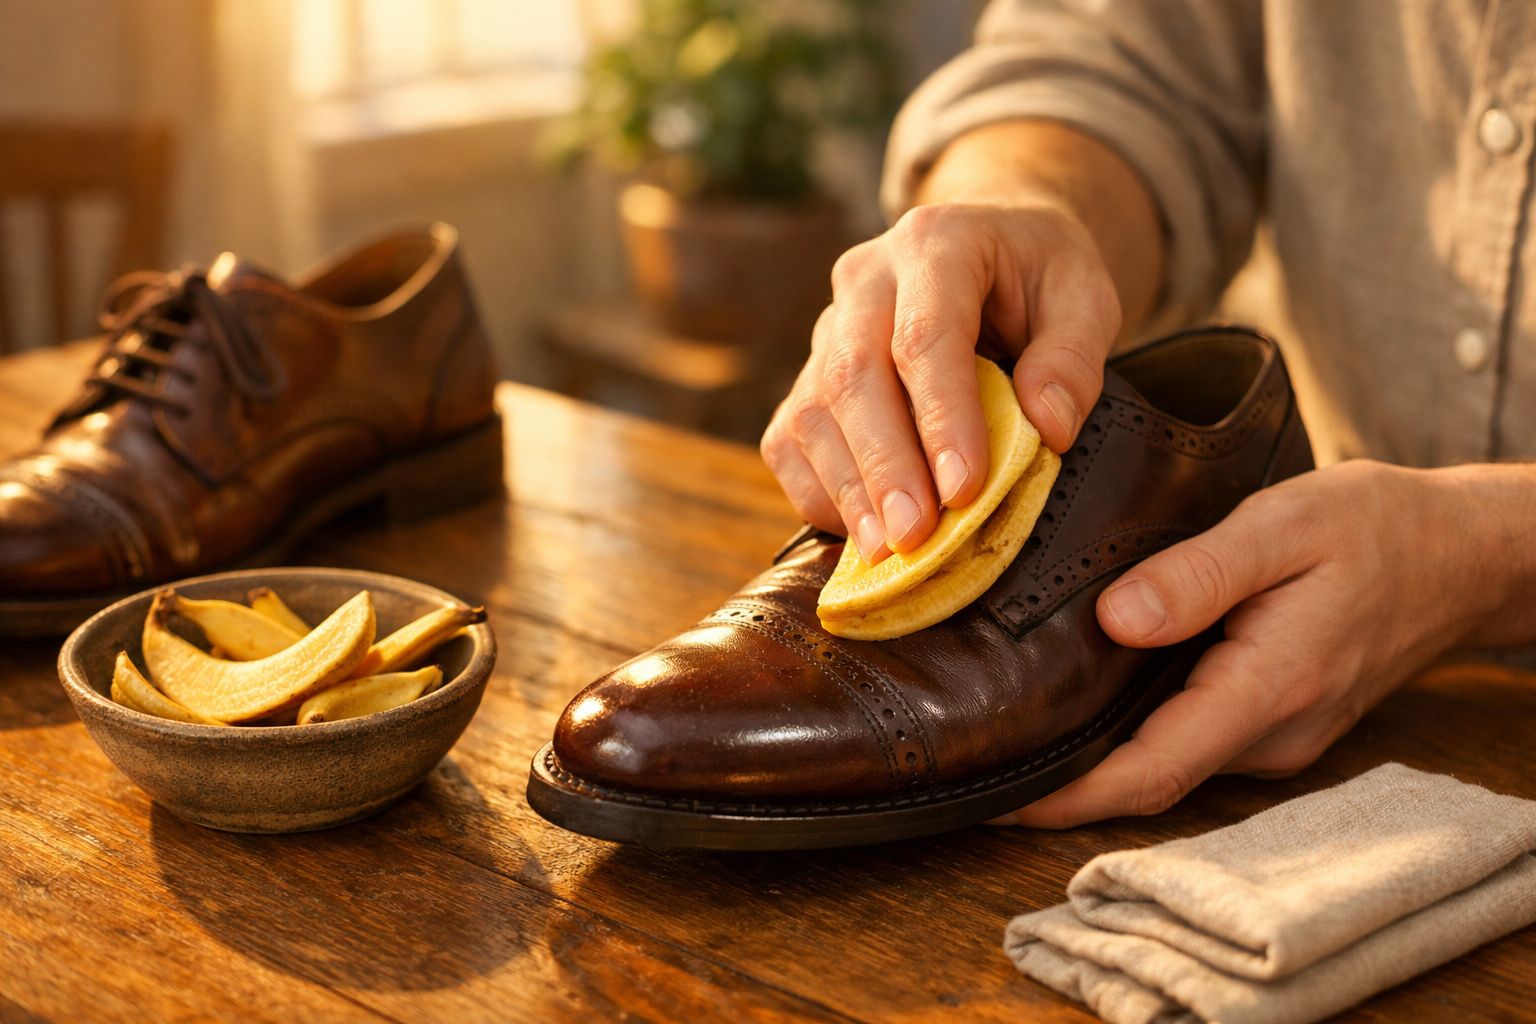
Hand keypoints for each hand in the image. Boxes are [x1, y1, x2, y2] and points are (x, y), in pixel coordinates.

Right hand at [759, 200, 1120, 562]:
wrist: (993, 247)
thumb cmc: (1040, 277)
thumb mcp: (1087, 296)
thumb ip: (1074, 358)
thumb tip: (1048, 428)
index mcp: (935, 244)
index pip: (925, 337)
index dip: (941, 418)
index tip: (964, 490)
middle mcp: (865, 279)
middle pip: (853, 376)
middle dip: (884, 467)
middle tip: (914, 537)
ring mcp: (827, 327)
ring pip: (811, 411)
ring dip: (847, 489)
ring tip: (886, 550)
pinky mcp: (809, 374)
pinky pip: (790, 439)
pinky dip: (819, 493)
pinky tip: (860, 533)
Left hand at [1000, 460, 1509, 827]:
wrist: (1456, 554)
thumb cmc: (1374, 529)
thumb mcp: (1284, 525)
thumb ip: (1199, 575)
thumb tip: (1113, 620)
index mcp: (1268, 689)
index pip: (1152, 771)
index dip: (1068, 796)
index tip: (996, 795)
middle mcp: (1269, 734)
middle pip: (1148, 779)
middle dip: (1060, 781)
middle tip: (974, 756)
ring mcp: (1273, 736)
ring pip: (1166, 762)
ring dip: (1092, 756)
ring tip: (1007, 724)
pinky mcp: (1270, 722)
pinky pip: (1188, 739)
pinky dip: (1130, 731)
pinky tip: (1081, 695)